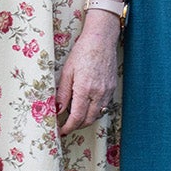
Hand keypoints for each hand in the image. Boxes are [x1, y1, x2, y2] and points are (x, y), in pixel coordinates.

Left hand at [56, 14, 118, 133]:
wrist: (102, 39)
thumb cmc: (82, 51)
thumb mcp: (67, 71)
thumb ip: (63, 93)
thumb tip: (57, 110)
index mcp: (85, 89)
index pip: (77, 117)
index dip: (68, 127)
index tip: (61, 131)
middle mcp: (99, 93)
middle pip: (88, 120)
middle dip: (76, 126)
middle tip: (66, 125)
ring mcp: (108, 91)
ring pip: (97, 115)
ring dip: (86, 119)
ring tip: (74, 115)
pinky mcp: (112, 88)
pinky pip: (104, 106)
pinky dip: (94, 110)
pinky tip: (86, 105)